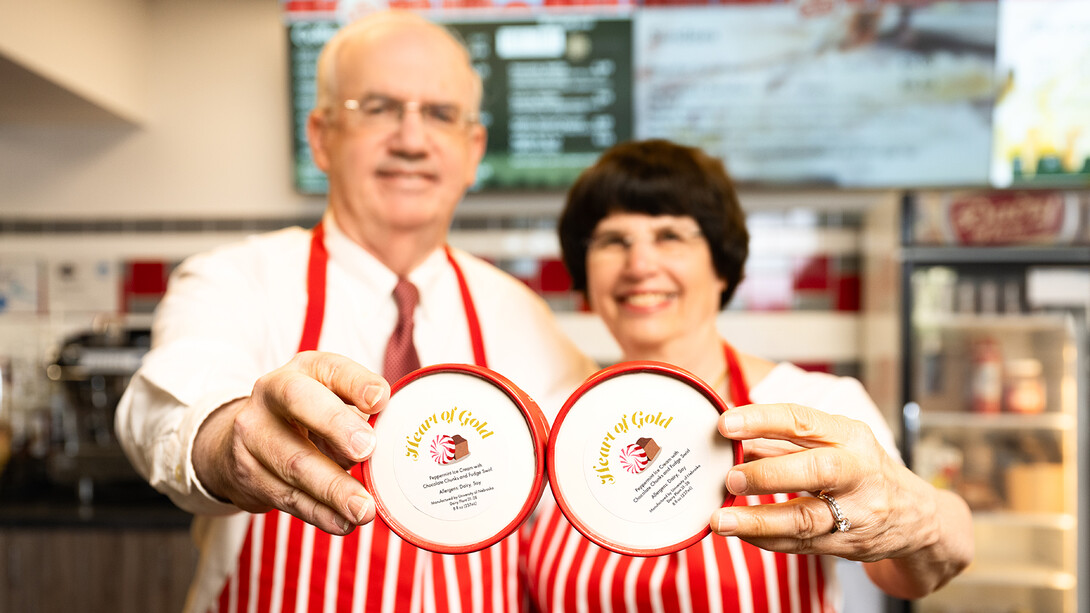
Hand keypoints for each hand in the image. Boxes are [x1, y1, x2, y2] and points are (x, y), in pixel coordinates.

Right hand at [193, 351, 389, 535]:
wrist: (244, 441)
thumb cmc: (308, 417)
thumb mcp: (333, 401)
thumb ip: (361, 413)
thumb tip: (394, 437)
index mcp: (304, 370)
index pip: (331, 368)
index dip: (356, 382)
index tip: (381, 400)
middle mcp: (271, 395)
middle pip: (300, 403)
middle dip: (336, 426)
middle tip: (366, 450)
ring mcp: (254, 435)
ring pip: (294, 461)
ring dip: (333, 489)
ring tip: (363, 508)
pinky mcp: (248, 475)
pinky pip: (288, 497)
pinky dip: (319, 513)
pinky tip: (342, 522)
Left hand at [709, 402, 947, 562]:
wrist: (916, 517)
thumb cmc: (862, 469)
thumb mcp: (834, 442)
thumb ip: (785, 440)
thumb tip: (733, 438)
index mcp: (850, 436)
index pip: (803, 420)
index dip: (762, 420)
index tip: (726, 424)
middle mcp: (858, 472)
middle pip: (816, 470)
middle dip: (768, 474)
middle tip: (730, 477)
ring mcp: (856, 512)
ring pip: (805, 518)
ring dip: (758, 520)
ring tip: (721, 520)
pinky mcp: (848, 544)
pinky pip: (801, 544)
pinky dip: (766, 538)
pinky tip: (740, 532)